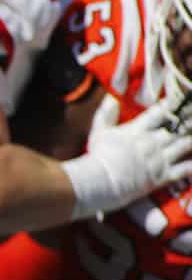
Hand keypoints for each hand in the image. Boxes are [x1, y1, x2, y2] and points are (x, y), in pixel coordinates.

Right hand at [64, 92, 191, 217]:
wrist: (99, 181)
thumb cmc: (98, 157)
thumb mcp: (98, 132)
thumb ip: (106, 113)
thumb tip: (111, 98)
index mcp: (138, 130)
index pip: (160, 112)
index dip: (171, 104)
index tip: (180, 100)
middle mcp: (152, 142)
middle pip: (178, 127)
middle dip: (188, 121)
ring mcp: (159, 159)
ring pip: (185, 145)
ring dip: (191, 139)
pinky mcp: (162, 176)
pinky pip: (184, 169)